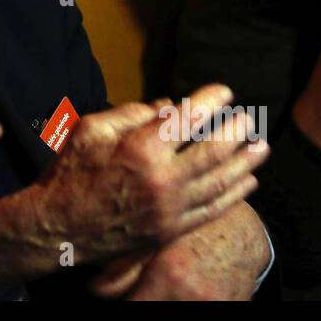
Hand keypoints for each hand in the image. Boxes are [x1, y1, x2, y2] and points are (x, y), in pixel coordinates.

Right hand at [0, 85, 266, 284]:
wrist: (58, 227)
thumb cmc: (70, 171)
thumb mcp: (91, 128)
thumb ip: (131, 113)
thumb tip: (168, 106)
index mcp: (141, 149)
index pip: (190, 118)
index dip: (212, 100)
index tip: (225, 91)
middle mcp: (162, 180)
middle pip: (215, 151)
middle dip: (236, 131)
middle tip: (247, 119)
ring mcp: (169, 209)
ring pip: (220, 182)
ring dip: (245, 163)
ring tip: (262, 147)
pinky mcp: (170, 230)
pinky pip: (212, 210)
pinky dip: (233, 195)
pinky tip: (247, 182)